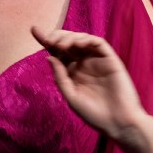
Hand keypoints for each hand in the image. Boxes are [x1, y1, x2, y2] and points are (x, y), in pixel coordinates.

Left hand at [31, 26, 149, 142]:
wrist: (118, 123)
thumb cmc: (95, 114)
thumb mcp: (71, 97)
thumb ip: (60, 76)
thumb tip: (48, 57)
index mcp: (72, 72)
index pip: (57, 53)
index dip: (46, 40)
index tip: (34, 30)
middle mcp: (83, 63)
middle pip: (68, 42)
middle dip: (57, 37)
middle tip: (49, 40)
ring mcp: (97, 60)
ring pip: (82, 39)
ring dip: (70, 37)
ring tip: (62, 46)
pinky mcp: (110, 59)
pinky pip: (98, 43)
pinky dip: (87, 39)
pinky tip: (78, 45)